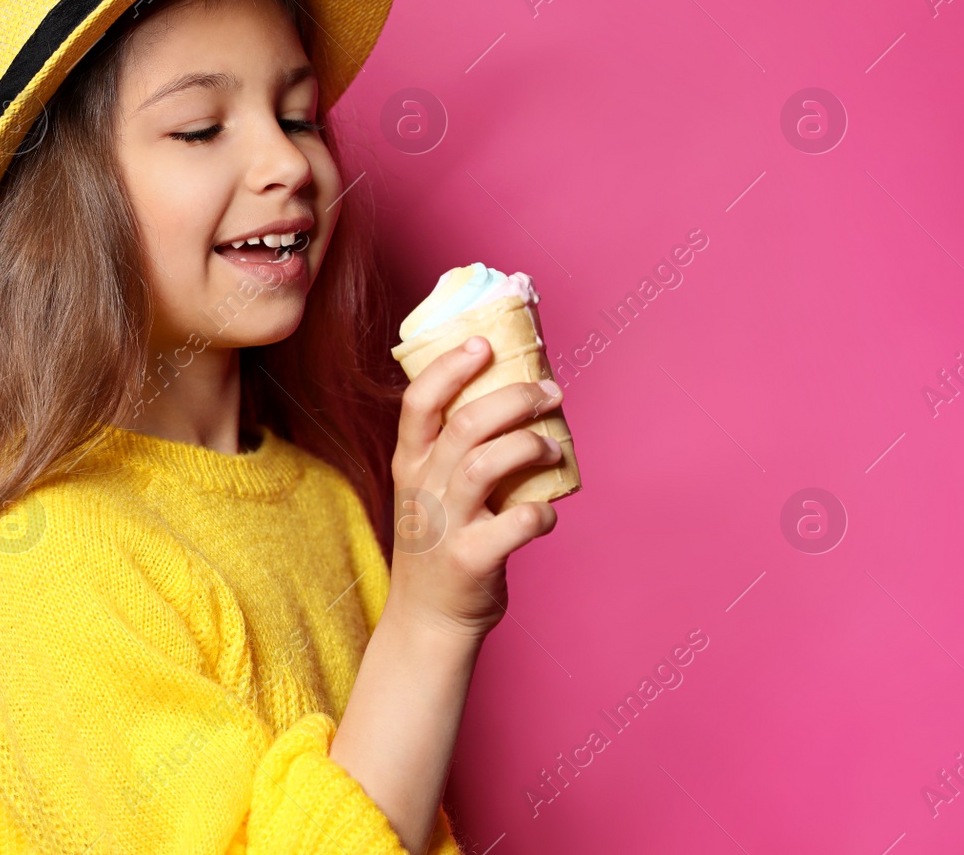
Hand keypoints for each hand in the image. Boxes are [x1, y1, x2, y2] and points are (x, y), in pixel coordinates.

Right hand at [388, 335, 563, 641]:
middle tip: (549, 392)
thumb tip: (515, 397)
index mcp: (410, 464)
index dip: (451, 367)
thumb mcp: (429, 489)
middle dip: (514, 399)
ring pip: (487, 464)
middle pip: (465, 424)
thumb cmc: (441, 542)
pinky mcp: (471, 558)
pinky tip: (547, 514)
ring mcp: (445, 523)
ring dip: (530, 446)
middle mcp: (423, 488)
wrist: (427, 619)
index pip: (419, 402)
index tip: (484, 343)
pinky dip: (541, 514)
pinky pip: (515, 523)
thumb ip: (456, 449)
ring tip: (553, 447)